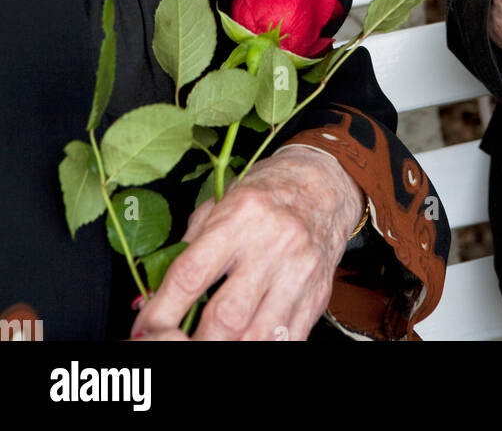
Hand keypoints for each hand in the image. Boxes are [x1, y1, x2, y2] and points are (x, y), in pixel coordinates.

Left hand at [128, 146, 364, 341]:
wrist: (322, 186)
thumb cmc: (265, 195)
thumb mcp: (220, 205)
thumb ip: (186, 251)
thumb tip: (149, 300)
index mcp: (242, 214)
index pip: (191, 274)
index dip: (160, 311)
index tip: (144, 327)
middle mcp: (274, 242)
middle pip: (225, 316)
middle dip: (191, 342)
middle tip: (171, 344)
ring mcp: (299, 272)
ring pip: (256, 336)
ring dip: (223, 350)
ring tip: (203, 346)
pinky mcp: (317, 295)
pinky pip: (285, 340)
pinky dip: (258, 348)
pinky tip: (240, 343)